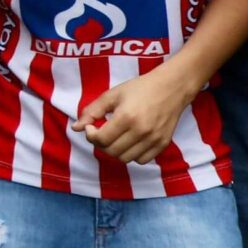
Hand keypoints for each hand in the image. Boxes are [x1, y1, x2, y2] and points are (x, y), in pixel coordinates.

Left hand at [80, 66, 196, 163]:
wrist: (171, 88)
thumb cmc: (140, 88)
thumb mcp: (112, 95)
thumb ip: (92, 111)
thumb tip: (76, 128)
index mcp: (126, 117)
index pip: (101, 139)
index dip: (91, 135)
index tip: (92, 127)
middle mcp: (141, 131)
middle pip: (111, 151)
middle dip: (101, 144)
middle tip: (102, 132)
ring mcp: (154, 139)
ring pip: (125, 159)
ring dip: (115, 151)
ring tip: (116, 137)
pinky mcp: (163, 144)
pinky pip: (141, 160)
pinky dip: (132, 155)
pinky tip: (130, 141)